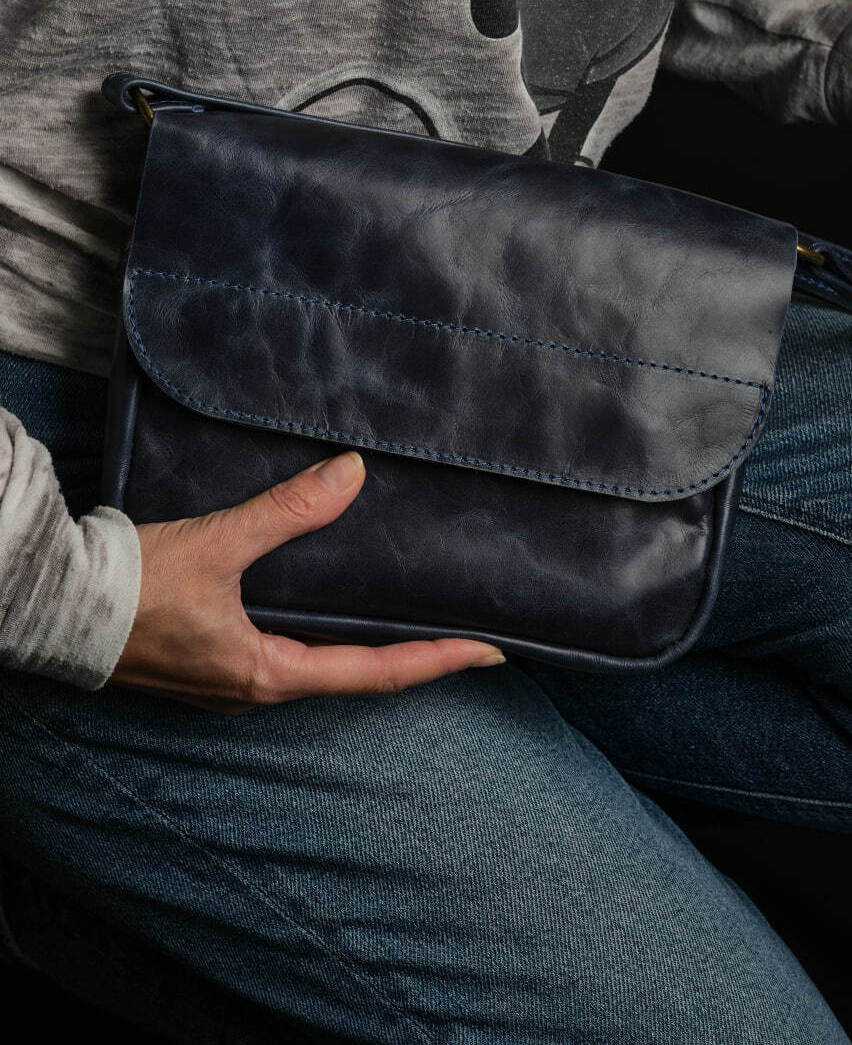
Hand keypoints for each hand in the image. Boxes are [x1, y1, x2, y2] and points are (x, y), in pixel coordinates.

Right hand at [110, 449, 504, 711]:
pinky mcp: (205, 665)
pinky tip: (325, 614)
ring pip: (316, 671)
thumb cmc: (129, 587)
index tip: (489, 653)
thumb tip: (352, 474)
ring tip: (409, 626)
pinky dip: (322, 642)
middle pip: (352, 679)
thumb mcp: (217, 545)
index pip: (374, 673)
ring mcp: (227, 684)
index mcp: (265, 673)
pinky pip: (282, 659)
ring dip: (366, 652)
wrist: (49, 605)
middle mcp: (252, 690)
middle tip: (459, 638)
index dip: (436, 661)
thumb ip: (287, 512)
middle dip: (410, 660)